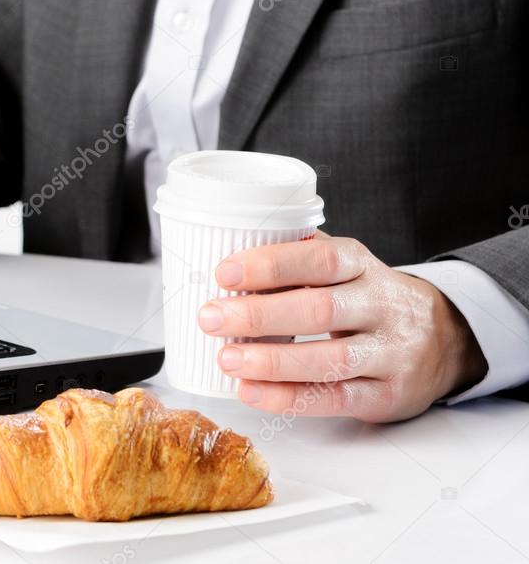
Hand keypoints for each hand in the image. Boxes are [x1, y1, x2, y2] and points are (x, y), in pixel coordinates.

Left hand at [198, 234, 487, 421]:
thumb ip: (299, 261)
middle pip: (321, 310)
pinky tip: (251, 391)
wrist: (446, 339)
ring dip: (271, 361)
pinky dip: (288, 398)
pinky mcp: (387, 395)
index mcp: (364, 267)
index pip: (320, 260)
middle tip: (210, 317)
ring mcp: (389, 354)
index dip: (272, 265)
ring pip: (330, 360)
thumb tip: (229, 258)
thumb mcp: (346, 269)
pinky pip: (335, 399)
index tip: (225, 273)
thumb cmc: (370, 300)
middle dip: (259, 315)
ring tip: (226, 358)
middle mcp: (381, 307)